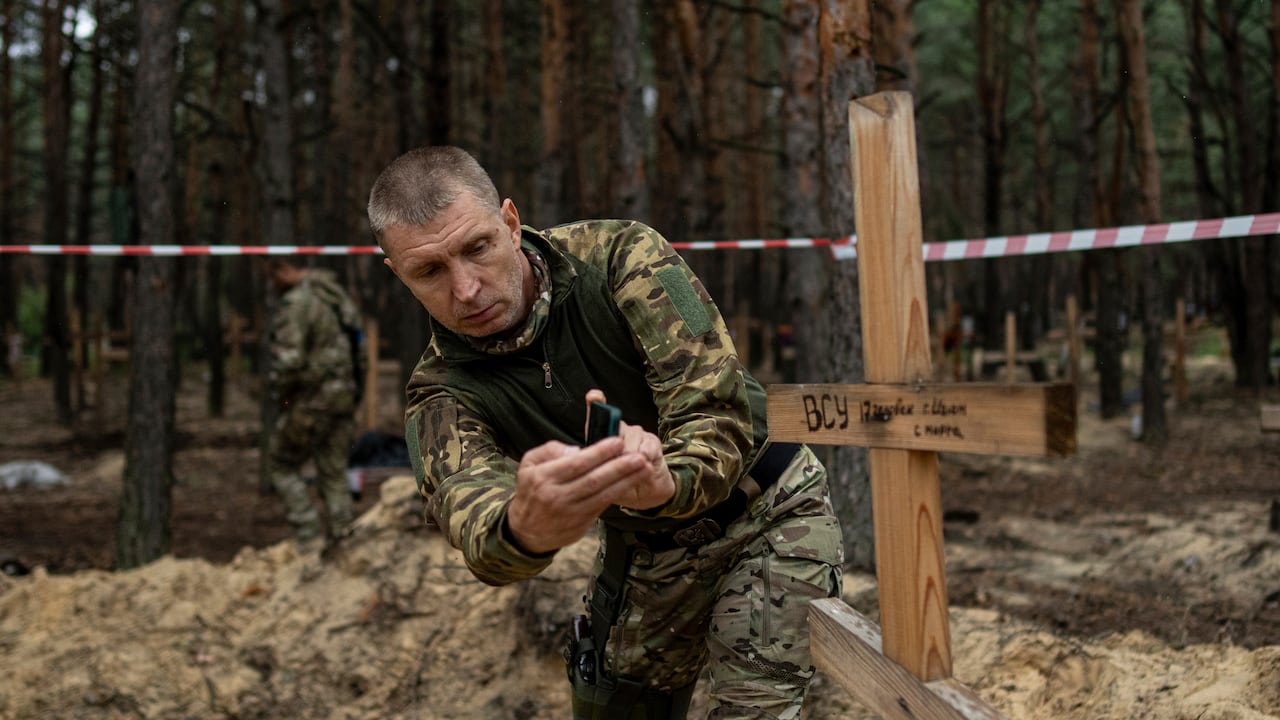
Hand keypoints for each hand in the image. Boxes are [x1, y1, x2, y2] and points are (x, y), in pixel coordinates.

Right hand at [506, 437, 650, 553]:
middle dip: (619, 467)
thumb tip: (577, 449)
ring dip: (626, 481)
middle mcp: (557, 496)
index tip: (617, 441)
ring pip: (603, 495)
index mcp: (544, 478)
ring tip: (644, 468)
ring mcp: (570, 512)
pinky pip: (602, 506)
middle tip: (639, 456)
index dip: (599, 453)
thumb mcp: (528, 465)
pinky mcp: (581, 524)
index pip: (577, 463)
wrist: (526, 531)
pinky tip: (632, 483)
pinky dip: (619, 493)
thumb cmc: (531, 491)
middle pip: (594, 480)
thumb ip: (550, 450)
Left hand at [583, 389, 674, 511]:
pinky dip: (644, 459)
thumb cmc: (618, 483)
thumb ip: (593, 466)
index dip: (596, 403)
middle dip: (616, 446)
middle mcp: (619, 430)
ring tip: (631, 468)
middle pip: (616, 427)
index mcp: (603, 436)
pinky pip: (646, 447)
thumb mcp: (600, 477)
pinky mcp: (652, 441)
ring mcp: (637, 434)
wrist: (645, 492)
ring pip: (631, 438)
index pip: (597, 414)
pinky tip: (645, 466)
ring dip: (631, 456)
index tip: (594, 396)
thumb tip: (582, 457)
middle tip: (616, 461)